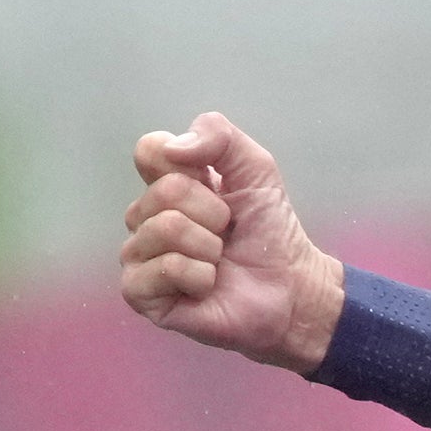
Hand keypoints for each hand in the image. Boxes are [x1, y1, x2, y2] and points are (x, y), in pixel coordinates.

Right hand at [118, 112, 344, 373]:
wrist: (291, 285)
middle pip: (166, 191)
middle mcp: (145, 218)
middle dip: (214, 212)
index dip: (190, 164)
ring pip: (165, 228)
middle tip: (228, 232)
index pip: (149, 150)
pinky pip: (165, 268)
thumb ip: (220, 137)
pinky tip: (207, 285)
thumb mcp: (256, 169)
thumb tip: (172, 147)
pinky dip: (200, 275)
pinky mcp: (140, 293)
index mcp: (166, 185)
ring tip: (219, 259)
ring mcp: (138, 256)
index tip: (219, 186)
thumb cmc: (270, 230)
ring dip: (210, 245)